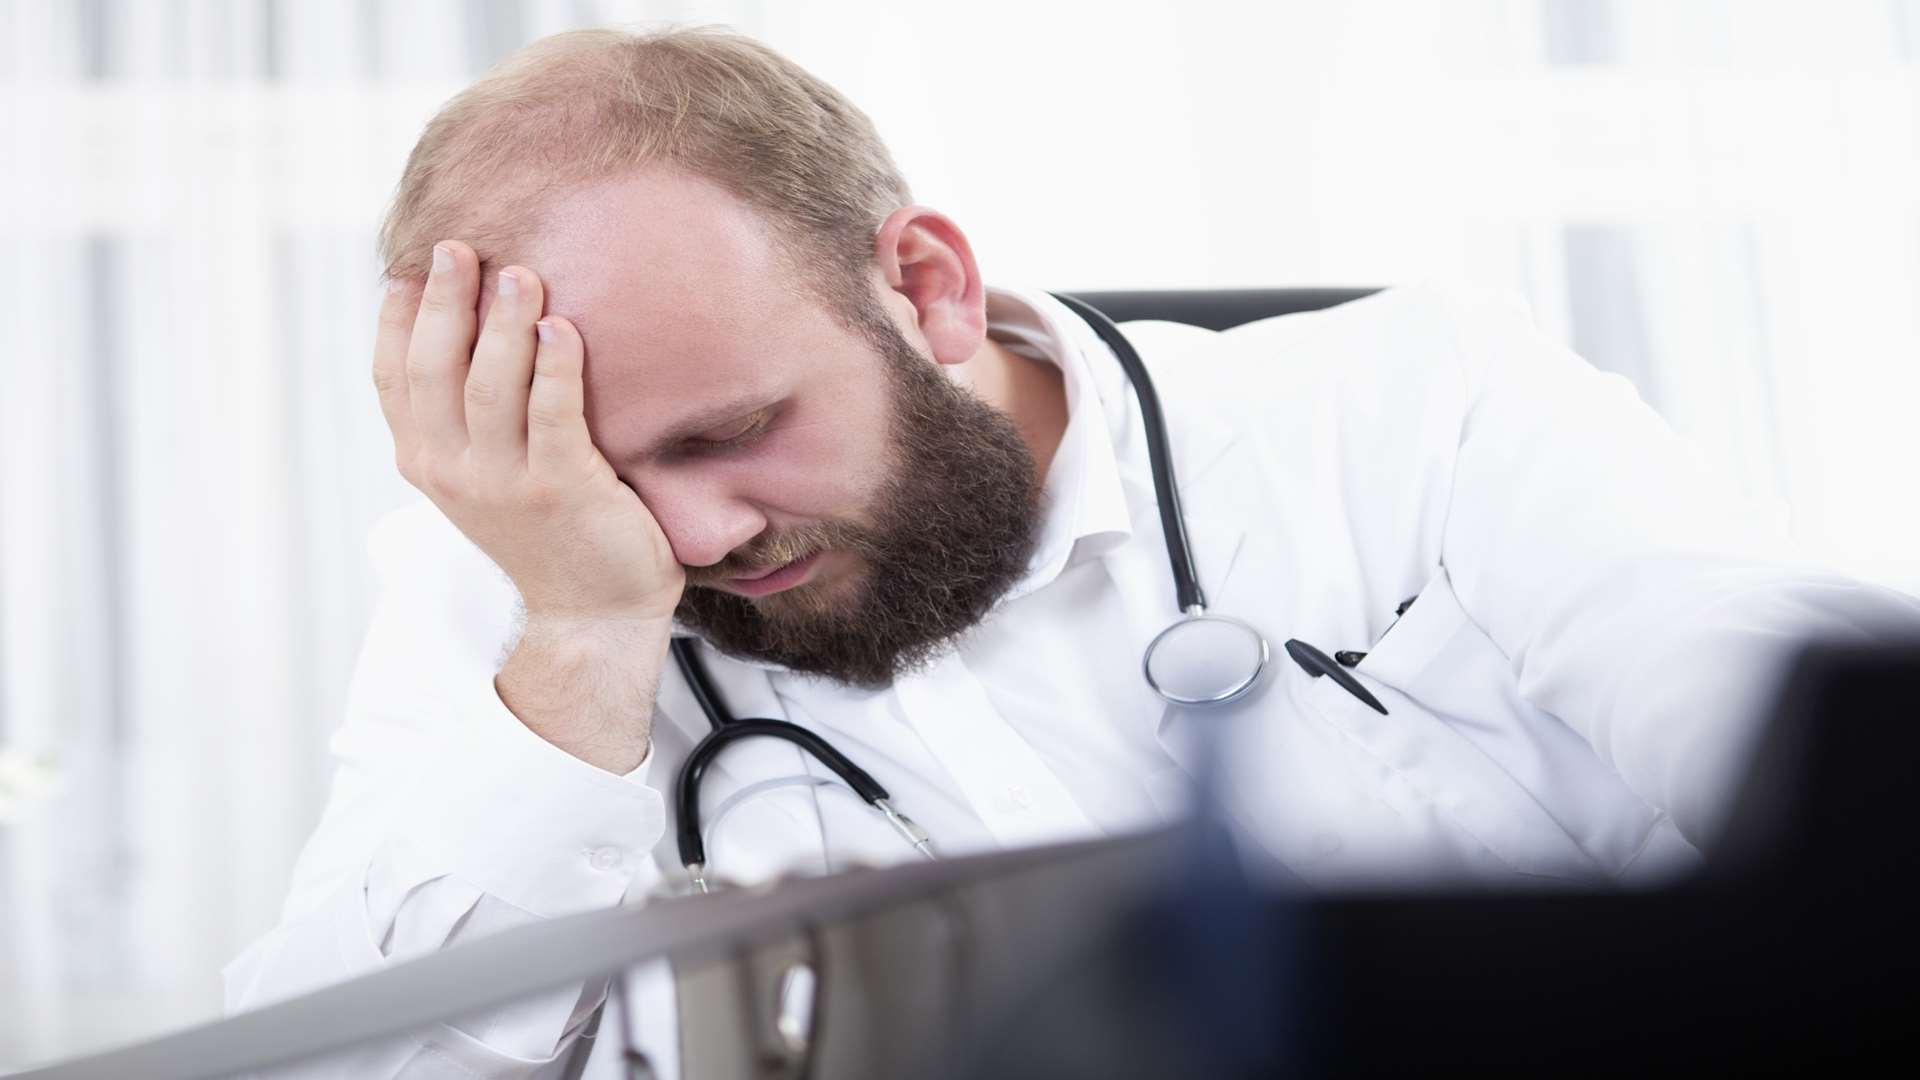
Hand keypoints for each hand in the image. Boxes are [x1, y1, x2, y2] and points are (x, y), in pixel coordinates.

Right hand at [372, 240, 684, 623]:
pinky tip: (562, 327)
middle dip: (445, 301)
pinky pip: (552, 415)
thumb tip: (468, 322)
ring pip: (489, 387)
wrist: (592, 609)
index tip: (412, 263)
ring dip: (503, 324)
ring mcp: (505, 484)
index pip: (394, 377)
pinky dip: (553, 367)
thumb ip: (468, 412)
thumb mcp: (486, 470)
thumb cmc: (548, 526)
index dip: (400, 317)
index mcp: (426, 460)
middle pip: (435, 369)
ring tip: (519, 273)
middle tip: (460, 245)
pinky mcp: (561, 490)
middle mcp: (453, 471)